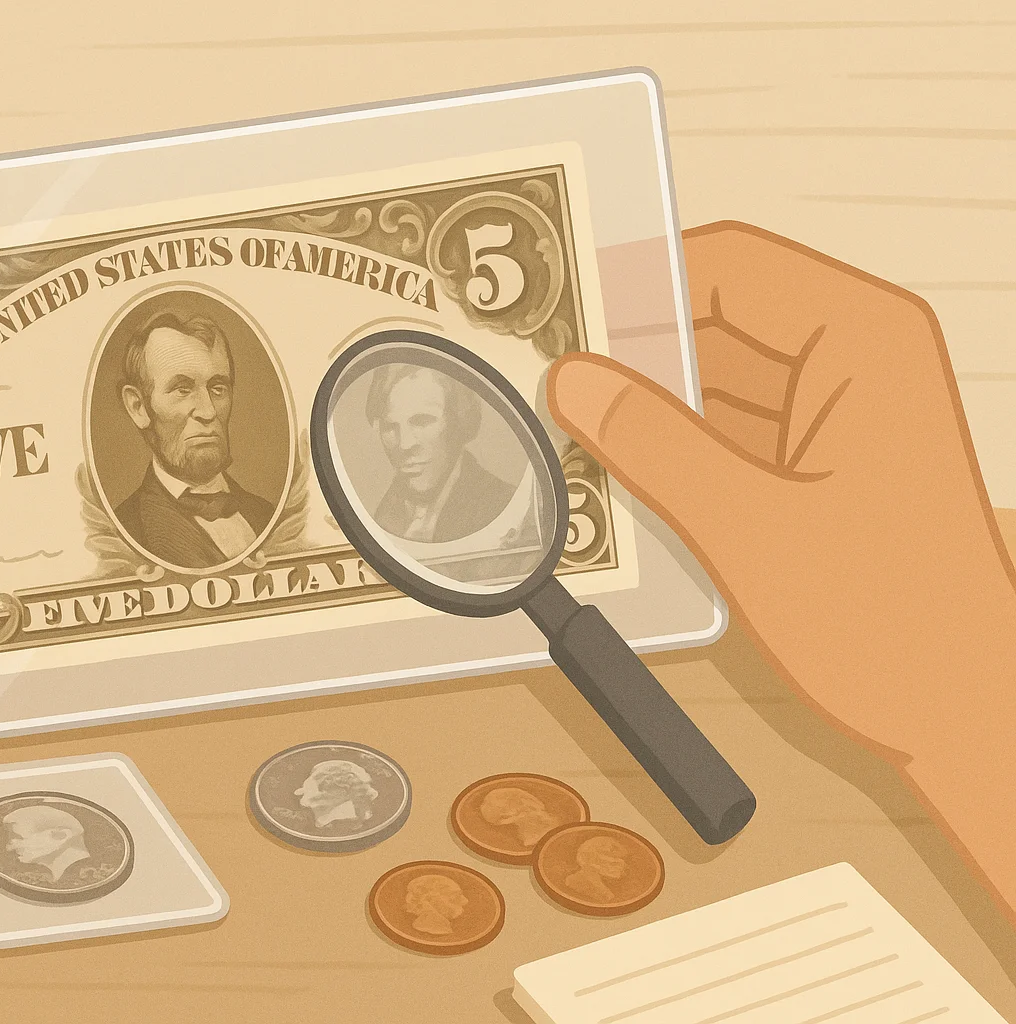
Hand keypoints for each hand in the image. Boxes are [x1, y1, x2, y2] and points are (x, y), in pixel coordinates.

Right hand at [548, 222, 1015, 911]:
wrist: (958, 709)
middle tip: (546, 380)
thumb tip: (576, 382)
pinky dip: (672, 445)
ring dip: (644, 404)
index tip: (555, 310)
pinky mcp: (817, 457)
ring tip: (571, 435)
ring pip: (711, 373)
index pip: (724, 264)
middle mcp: (856, 357)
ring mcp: (837, 408)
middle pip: (712, 315)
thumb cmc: (902, 626)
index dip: (631, 280)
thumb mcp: (749, 528)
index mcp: (862, 340)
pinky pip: (725, 424)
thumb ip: (653, 443)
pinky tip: (617, 476)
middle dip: (629, 351)